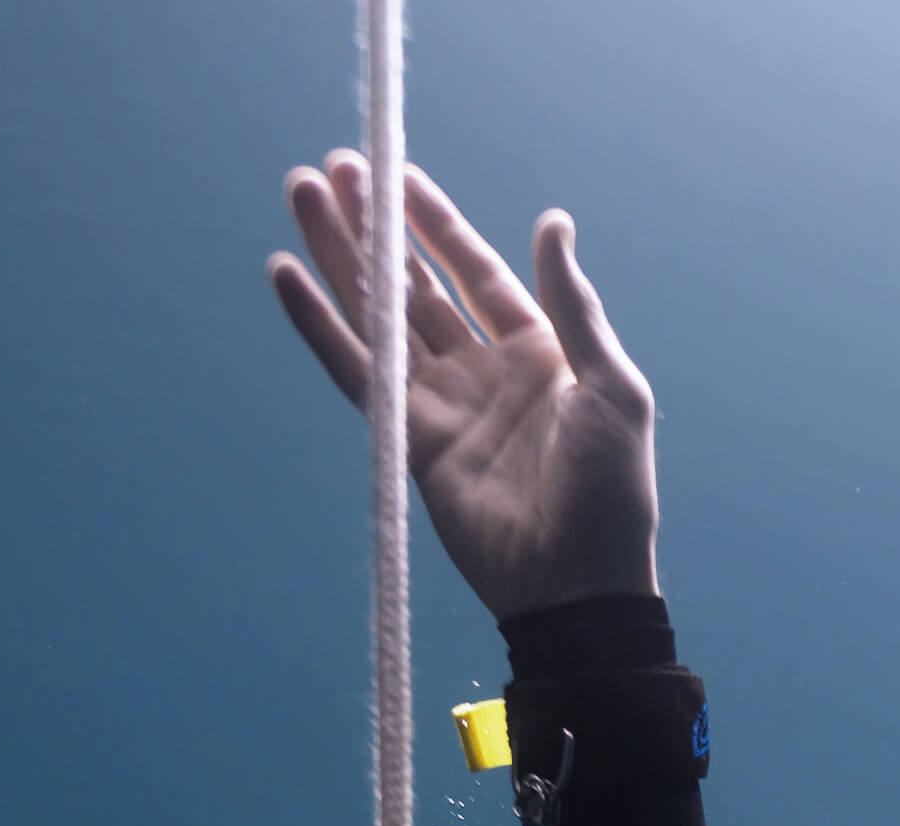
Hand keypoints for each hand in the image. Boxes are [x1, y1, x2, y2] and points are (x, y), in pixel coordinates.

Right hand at [268, 154, 659, 621]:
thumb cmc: (612, 492)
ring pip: (379, 315)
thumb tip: (551, 222)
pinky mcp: (410, 440)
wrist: (578, 583)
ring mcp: (442, 404)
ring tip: (303, 193)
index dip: (437, 222)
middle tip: (336, 167)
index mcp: (537, 351)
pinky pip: (356, 370)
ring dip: (341, 256)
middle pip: (417, 282)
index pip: (476, 271)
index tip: (398, 173)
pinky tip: (287, 276)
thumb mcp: (611, 387)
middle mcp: (484, 370)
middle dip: (377, 226)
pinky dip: (320, 326)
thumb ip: (574, 306)